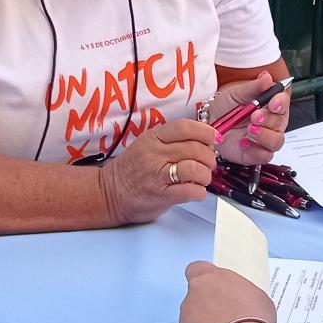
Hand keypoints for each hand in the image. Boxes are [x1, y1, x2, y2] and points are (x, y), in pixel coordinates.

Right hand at [100, 118, 214, 223]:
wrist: (108, 194)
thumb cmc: (131, 171)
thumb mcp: (147, 145)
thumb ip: (171, 141)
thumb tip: (204, 141)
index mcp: (153, 138)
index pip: (185, 127)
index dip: (205, 132)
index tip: (213, 139)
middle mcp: (155, 154)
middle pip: (195, 148)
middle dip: (209, 157)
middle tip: (209, 164)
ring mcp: (157, 175)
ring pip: (195, 168)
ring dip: (206, 175)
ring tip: (202, 179)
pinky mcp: (161, 195)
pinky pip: (190, 191)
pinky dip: (199, 192)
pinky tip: (195, 191)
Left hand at [178, 261, 280, 322]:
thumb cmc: (253, 317)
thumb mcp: (256, 296)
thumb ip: (239, 293)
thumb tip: (240, 301)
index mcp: (211, 277)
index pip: (197, 269)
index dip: (203, 279)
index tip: (213, 288)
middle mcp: (194, 293)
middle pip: (195, 296)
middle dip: (206, 306)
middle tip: (224, 317)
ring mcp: (186, 315)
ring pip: (191, 319)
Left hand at [210, 71, 290, 164]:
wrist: (210, 122)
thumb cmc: (226, 106)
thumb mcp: (237, 93)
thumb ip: (253, 87)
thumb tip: (266, 76)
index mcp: (270, 105)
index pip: (282, 103)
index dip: (280, 103)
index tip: (273, 102)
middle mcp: (271, 123)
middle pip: (280, 123)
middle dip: (268, 119)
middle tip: (254, 116)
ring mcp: (265, 139)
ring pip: (276, 141)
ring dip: (264, 135)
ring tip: (250, 130)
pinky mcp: (257, 153)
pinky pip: (265, 155)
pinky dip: (256, 150)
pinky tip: (244, 143)